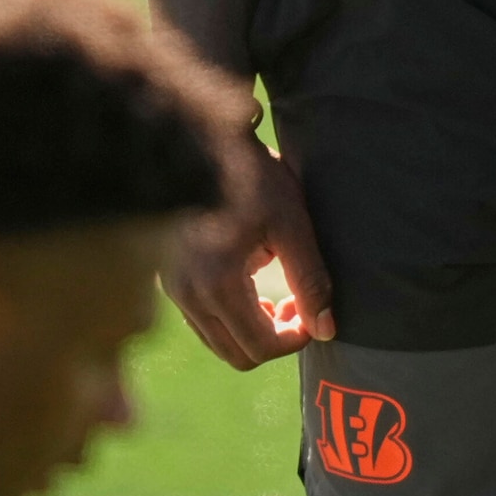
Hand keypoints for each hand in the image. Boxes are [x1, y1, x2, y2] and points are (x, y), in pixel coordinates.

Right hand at [162, 133, 333, 372]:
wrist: (201, 139)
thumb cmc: (251, 176)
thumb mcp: (291, 224)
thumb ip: (311, 281)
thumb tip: (327, 329)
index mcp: (217, 284)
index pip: (261, 348)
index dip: (296, 339)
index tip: (314, 314)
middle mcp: (187, 295)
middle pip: (237, 355)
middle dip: (275, 340)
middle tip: (298, 307)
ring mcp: (172, 289)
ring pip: (218, 342)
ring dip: (252, 331)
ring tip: (277, 295)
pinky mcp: (168, 279)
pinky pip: (202, 322)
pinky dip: (230, 318)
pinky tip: (250, 284)